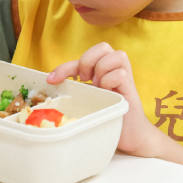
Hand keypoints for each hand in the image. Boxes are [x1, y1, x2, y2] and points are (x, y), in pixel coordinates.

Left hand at [47, 43, 165, 155]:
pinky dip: (110, 82)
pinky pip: (121, 74)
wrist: (127, 135)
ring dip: (101, 70)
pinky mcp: (131, 89)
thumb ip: (75, 87)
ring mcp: (125, 78)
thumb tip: (52, 81)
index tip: (51, 80)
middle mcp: (115, 70)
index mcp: (102, 70)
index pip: (84, 56)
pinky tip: (108, 94)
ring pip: (116, 55)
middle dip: (87, 61)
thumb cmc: (105, 116)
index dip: (65, 65)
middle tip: (83, 80)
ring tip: (99, 87)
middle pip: (103, 46)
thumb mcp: (86, 98)